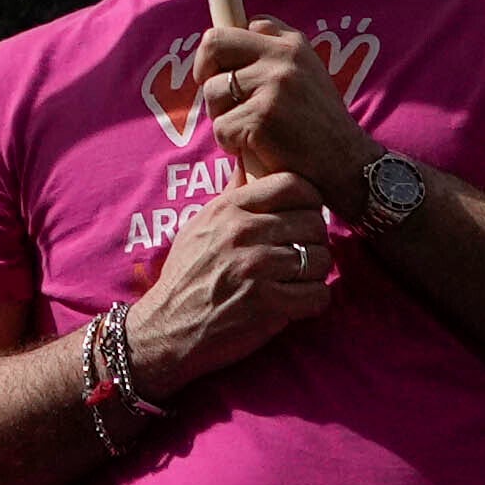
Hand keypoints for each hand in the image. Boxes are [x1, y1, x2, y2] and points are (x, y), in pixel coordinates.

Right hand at [127, 170, 344, 387]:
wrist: (165, 328)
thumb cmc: (185, 275)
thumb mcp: (200, 224)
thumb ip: (232, 194)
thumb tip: (247, 156)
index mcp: (229, 209)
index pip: (294, 184)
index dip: (309, 199)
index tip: (305, 216)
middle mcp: (244, 233)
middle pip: (314, 221)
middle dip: (315, 240)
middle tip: (303, 254)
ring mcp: (256, 268)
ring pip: (319, 258)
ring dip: (315, 273)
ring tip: (299, 279)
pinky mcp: (266, 305)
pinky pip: (317, 295)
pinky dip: (313, 301)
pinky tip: (298, 302)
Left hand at [187, 18, 379, 211]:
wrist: (346, 166)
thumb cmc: (317, 127)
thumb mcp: (305, 76)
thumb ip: (271, 57)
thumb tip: (222, 46)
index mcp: (293, 43)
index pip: (243, 25)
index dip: (227, 52)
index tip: (228, 72)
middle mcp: (284, 56)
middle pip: (214, 44)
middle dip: (206, 73)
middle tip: (219, 99)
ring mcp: (274, 85)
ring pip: (213, 92)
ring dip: (223, 117)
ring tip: (252, 131)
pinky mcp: (262, 117)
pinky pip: (222, 128)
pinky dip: (232, 145)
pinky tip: (259, 149)